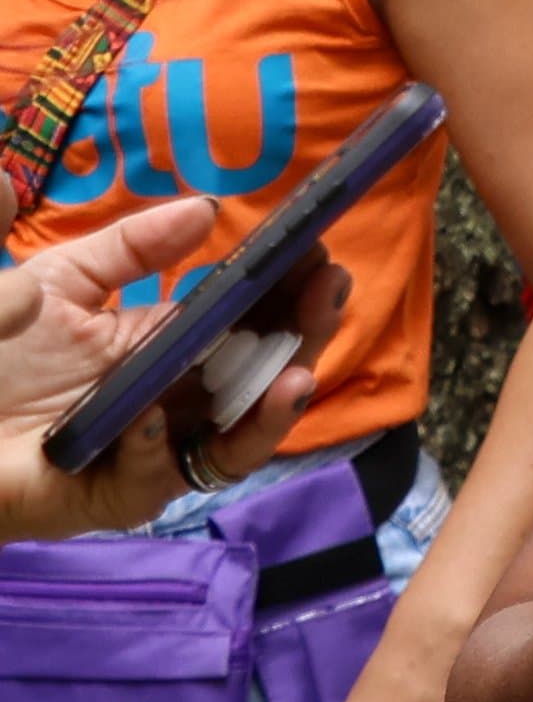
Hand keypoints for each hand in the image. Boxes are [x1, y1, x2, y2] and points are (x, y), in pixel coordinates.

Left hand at [0, 197, 348, 541]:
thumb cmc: (0, 360)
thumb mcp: (60, 283)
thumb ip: (129, 247)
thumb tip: (206, 207)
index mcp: (171, 345)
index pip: (247, 317)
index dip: (286, 287)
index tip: (317, 248)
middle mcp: (181, 398)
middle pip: (263, 372)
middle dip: (305, 334)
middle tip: (330, 291)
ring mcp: (160, 449)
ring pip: (237, 438)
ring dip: (271, 410)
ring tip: (296, 377)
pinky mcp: (122, 495)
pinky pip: (155, 476)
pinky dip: (156, 448)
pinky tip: (147, 417)